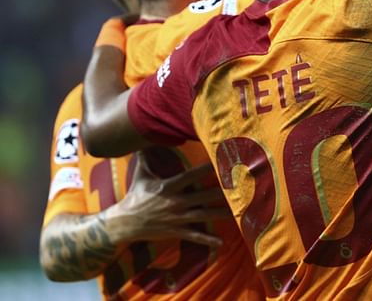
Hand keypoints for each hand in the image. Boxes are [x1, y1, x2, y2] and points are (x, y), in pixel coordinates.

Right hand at [107, 154, 229, 247]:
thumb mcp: (141, 175)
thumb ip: (145, 157)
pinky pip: (194, 236)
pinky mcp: (176, 231)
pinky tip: (220, 243)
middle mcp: (175, 202)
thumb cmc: (135, 196)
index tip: (220, 163)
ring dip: (221, 214)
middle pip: (203, 196)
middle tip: (239, 188)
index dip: (206, 169)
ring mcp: (177, 218)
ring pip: (204, 215)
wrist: (124, 223)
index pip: (191, 176)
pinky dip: (207, 240)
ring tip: (239, 213)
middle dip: (221, 192)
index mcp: (169, 187)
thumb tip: (143, 136)